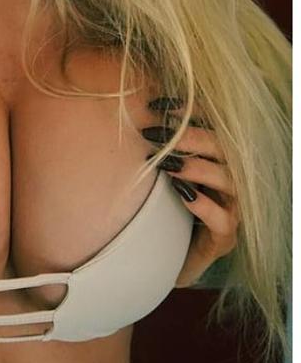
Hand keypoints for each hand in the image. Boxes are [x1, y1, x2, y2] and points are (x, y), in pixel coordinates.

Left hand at [142, 97, 239, 288]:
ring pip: (228, 180)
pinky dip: (205, 205)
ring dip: (196, 167)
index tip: (158, 104)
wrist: (164, 258)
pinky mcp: (225, 238)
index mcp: (214, 159)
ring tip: (167, 163)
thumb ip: (154, 147)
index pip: (212, 127)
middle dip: (190, 137)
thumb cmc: (162, 209)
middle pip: (222, 149)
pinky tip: (184, 195)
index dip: (190, 112)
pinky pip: (223, 219)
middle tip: (156, 132)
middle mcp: (228, 181)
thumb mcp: (158, 173)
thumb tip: (130, 116)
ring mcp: (231, 210)